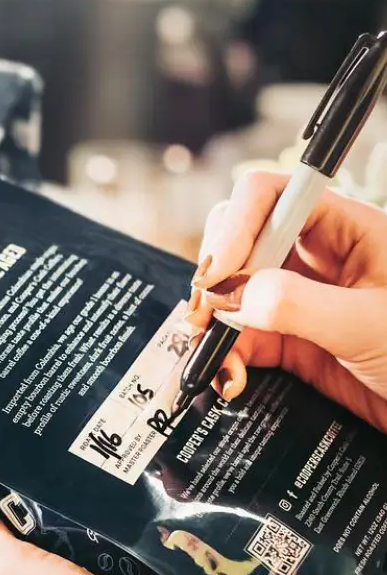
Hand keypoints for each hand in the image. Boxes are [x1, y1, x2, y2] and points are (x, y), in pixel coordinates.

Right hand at [189, 171, 386, 430]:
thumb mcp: (368, 323)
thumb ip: (299, 305)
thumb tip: (237, 295)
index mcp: (346, 229)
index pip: (270, 196)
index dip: (236, 225)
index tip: (220, 271)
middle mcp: (315, 257)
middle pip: (238, 239)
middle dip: (214, 274)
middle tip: (206, 311)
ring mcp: (298, 300)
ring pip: (230, 293)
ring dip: (211, 321)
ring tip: (213, 354)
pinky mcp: (288, 343)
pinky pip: (237, 338)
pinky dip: (223, 356)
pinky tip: (231, 377)